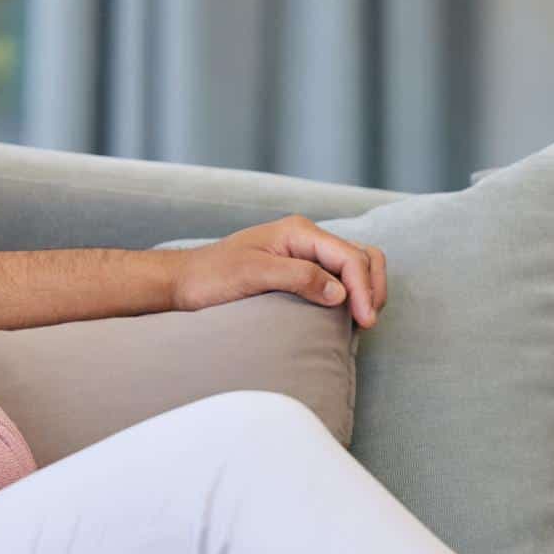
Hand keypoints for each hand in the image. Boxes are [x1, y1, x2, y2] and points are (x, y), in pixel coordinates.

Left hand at [172, 216, 388, 328]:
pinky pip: (336, 278)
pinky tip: (344, 315)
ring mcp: (303, 254)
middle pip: (361, 257)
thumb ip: (297, 277)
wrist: (182, 282)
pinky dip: (349, 294)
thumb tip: (340, 292)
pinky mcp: (297, 271)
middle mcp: (306, 239)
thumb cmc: (210, 276)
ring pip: (353, 266)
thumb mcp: (253, 275)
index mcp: (299, 232)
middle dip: (371, 287)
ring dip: (364, 290)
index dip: (363, 288)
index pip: (350, 257)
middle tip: (367, 321)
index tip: (365, 320)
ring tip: (361, 320)